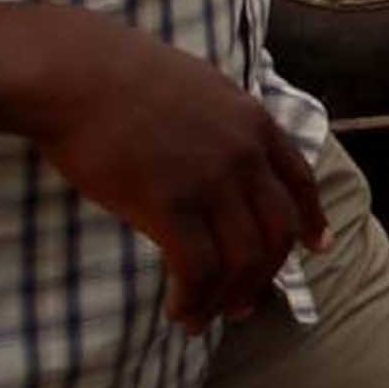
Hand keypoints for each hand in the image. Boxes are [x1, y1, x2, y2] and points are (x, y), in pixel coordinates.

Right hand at [17, 15, 327, 332]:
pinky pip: (198, 271)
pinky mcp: (169, 205)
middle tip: (245, 304)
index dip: (311, 219)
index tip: (317, 248)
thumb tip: (218, 160)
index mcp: (249, 118)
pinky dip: (194, 300)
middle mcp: (241, 152)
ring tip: (204, 317)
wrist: (70, 70)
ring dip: (228, 298)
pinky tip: (178, 310)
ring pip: (243, 259)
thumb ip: (217, 121)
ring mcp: (209, 179)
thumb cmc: (113, 70)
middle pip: (277, 232)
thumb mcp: (192, 83)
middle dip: (266, 275)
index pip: (298, 179)